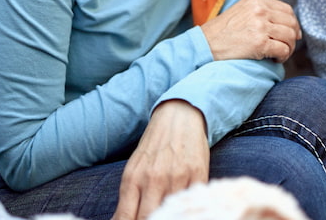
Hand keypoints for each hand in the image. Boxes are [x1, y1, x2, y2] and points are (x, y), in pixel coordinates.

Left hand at [112, 100, 208, 219]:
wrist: (178, 116)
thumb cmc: (154, 146)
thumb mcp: (134, 169)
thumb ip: (128, 198)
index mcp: (133, 178)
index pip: (126, 218)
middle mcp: (154, 179)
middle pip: (148, 219)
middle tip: (151, 217)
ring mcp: (177, 178)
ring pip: (172, 214)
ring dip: (169, 216)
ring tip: (167, 213)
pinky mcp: (198, 175)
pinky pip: (192, 203)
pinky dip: (186, 210)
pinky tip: (183, 208)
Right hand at [200, 0, 300, 62]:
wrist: (204, 45)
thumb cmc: (221, 32)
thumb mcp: (240, 12)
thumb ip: (260, 12)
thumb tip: (286, 23)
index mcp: (256, 1)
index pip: (286, 9)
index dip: (293, 23)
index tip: (293, 34)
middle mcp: (259, 10)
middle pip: (291, 23)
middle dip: (292, 37)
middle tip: (287, 47)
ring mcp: (260, 26)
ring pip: (289, 37)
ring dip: (288, 48)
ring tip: (279, 54)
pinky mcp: (259, 43)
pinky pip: (283, 50)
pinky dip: (283, 57)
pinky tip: (274, 59)